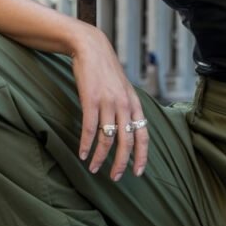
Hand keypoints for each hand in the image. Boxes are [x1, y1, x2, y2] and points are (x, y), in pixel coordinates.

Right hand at [69, 24, 148, 180]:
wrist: (91, 48)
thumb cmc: (106, 70)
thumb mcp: (124, 88)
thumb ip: (127, 108)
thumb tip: (128, 129)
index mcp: (135, 103)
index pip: (143, 135)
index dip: (142, 156)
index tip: (138, 172)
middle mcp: (124, 105)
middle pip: (127, 141)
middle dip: (121, 163)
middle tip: (115, 178)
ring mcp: (108, 103)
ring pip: (107, 138)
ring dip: (100, 157)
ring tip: (93, 168)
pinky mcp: (91, 100)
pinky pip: (89, 128)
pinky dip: (86, 144)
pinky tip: (82, 153)